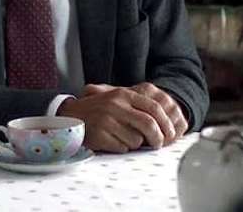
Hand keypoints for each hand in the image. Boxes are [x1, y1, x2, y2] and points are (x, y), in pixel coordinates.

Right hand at [56, 82, 185, 152]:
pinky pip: (122, 147)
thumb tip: (164, 124)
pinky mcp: (99, 135)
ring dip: (135, 143)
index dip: (166, 122)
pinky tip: (112, 141)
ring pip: (136, 139)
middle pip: (149, 124)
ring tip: (123, 137)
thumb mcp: (117, 99)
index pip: (154, 107)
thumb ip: (138, 105)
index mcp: (123, 94)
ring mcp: (106, 120)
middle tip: (159, 144)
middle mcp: (115, 105)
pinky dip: (121, 148)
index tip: (171, 133)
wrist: (71, 115)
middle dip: (158, 138)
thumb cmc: (99, 109)